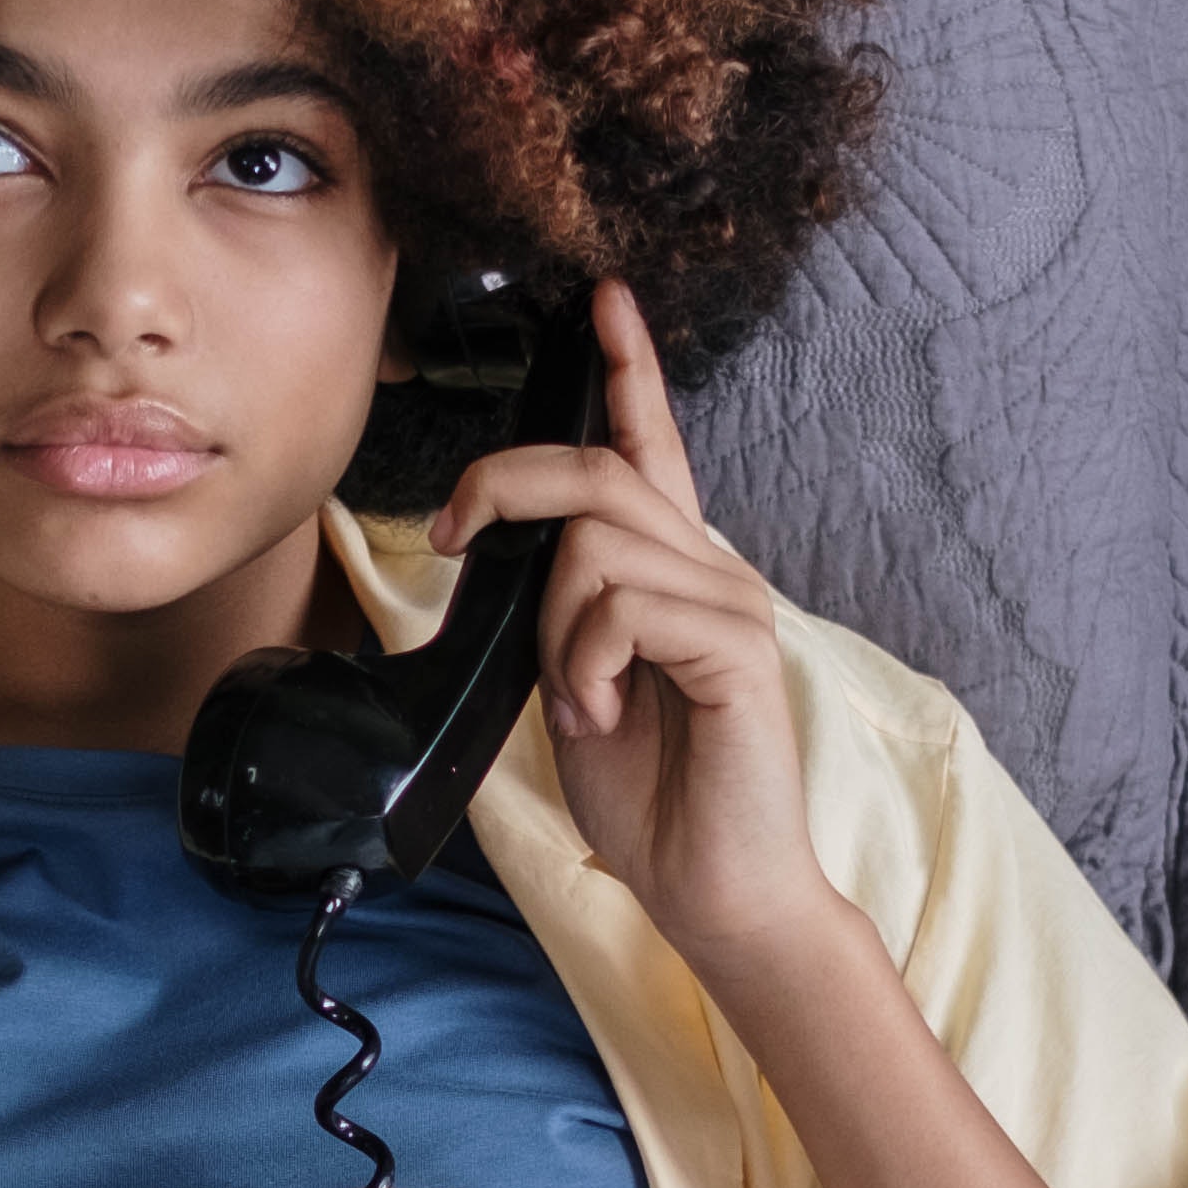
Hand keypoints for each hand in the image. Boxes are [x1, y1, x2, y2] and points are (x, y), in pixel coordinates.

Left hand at [431, 280, 841, 979]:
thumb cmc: (650, 793)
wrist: (713, 887)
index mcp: (672, 571)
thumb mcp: (575, 678)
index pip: (650, 445)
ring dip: (557, 628)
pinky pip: (624, 609)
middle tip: (452, 535)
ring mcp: (729, 604)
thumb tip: (516, 553)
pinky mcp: (735, 648)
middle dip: (503, 486)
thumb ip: (561, 607)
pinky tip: (604, 715)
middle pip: (596, 470)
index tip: (602, 300)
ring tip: (583, 699)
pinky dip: (586, 665)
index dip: (628, 367)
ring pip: (597, 544)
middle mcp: (710, 569)